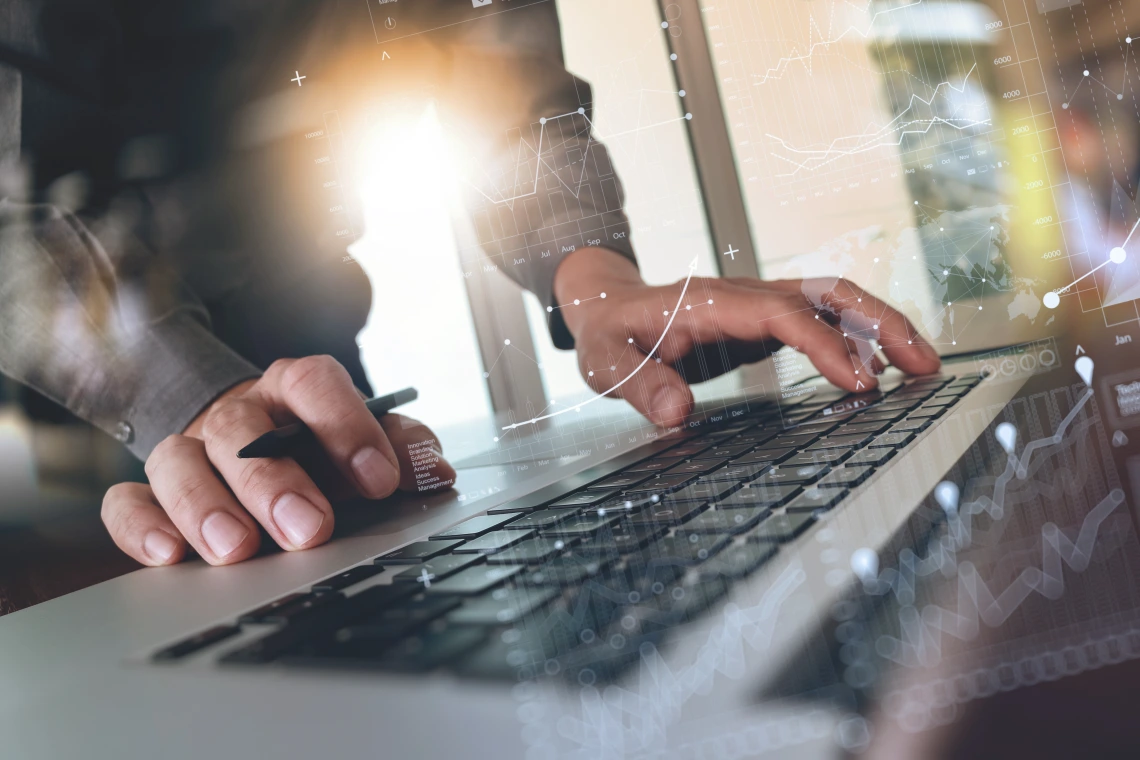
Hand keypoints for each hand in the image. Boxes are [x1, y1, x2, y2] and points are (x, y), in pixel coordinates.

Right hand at [101, 356, 456, 565]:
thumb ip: (405, 449)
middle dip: (274, 481)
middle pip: (242, 430)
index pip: (313, 383)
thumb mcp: (370, 444)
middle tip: (309, 528)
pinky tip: (169, 555)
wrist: (263, 447)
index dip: (346, 425)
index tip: (380, 479)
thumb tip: (435, 472)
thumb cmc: (322, 450)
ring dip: (206, 506)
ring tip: (238, 551)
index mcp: (295, 390)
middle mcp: (238, 413)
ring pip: (178, 461)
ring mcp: (190, 449)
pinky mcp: (152, 492)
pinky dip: (141, 526)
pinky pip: (128, 500)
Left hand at [553, 248, 941, 427]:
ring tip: (925, 366)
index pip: (783, 315)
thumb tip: (676, 414)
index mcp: (711, 303)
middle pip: (826, 294)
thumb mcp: (608, 364)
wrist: (607, 305)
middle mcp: (744, 295)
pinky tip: (882, 368)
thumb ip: (640, 386)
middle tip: (924, 366)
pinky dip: (859, 337)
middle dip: (880, 324)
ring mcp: (759, 303)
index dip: (826, 344)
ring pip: (834, 300)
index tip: (861, 382)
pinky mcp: (765, 319)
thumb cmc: (609, 335)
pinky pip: (822, 319)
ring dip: (882, 326)